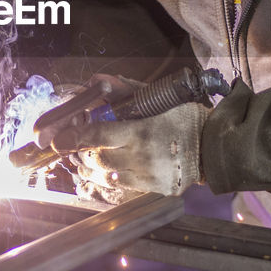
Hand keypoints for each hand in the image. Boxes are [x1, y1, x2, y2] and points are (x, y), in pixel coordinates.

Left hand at [53, 102, 207, 203]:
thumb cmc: (184, 118)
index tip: (58, 141)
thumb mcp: (158, 98)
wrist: (212, 148)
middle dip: (82, 152)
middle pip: (96, 158)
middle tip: (78, 144)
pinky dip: (106, 178)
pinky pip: (118, 187)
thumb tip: (96, 81)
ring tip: (88, 157)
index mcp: (140, 131)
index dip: (74, 138)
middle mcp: (140, 157)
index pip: (98, 135)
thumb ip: (124, 90)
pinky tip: (107, 169)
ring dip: (90, 167)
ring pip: (104, 176)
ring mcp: (145, 176)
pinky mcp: (151, 190)